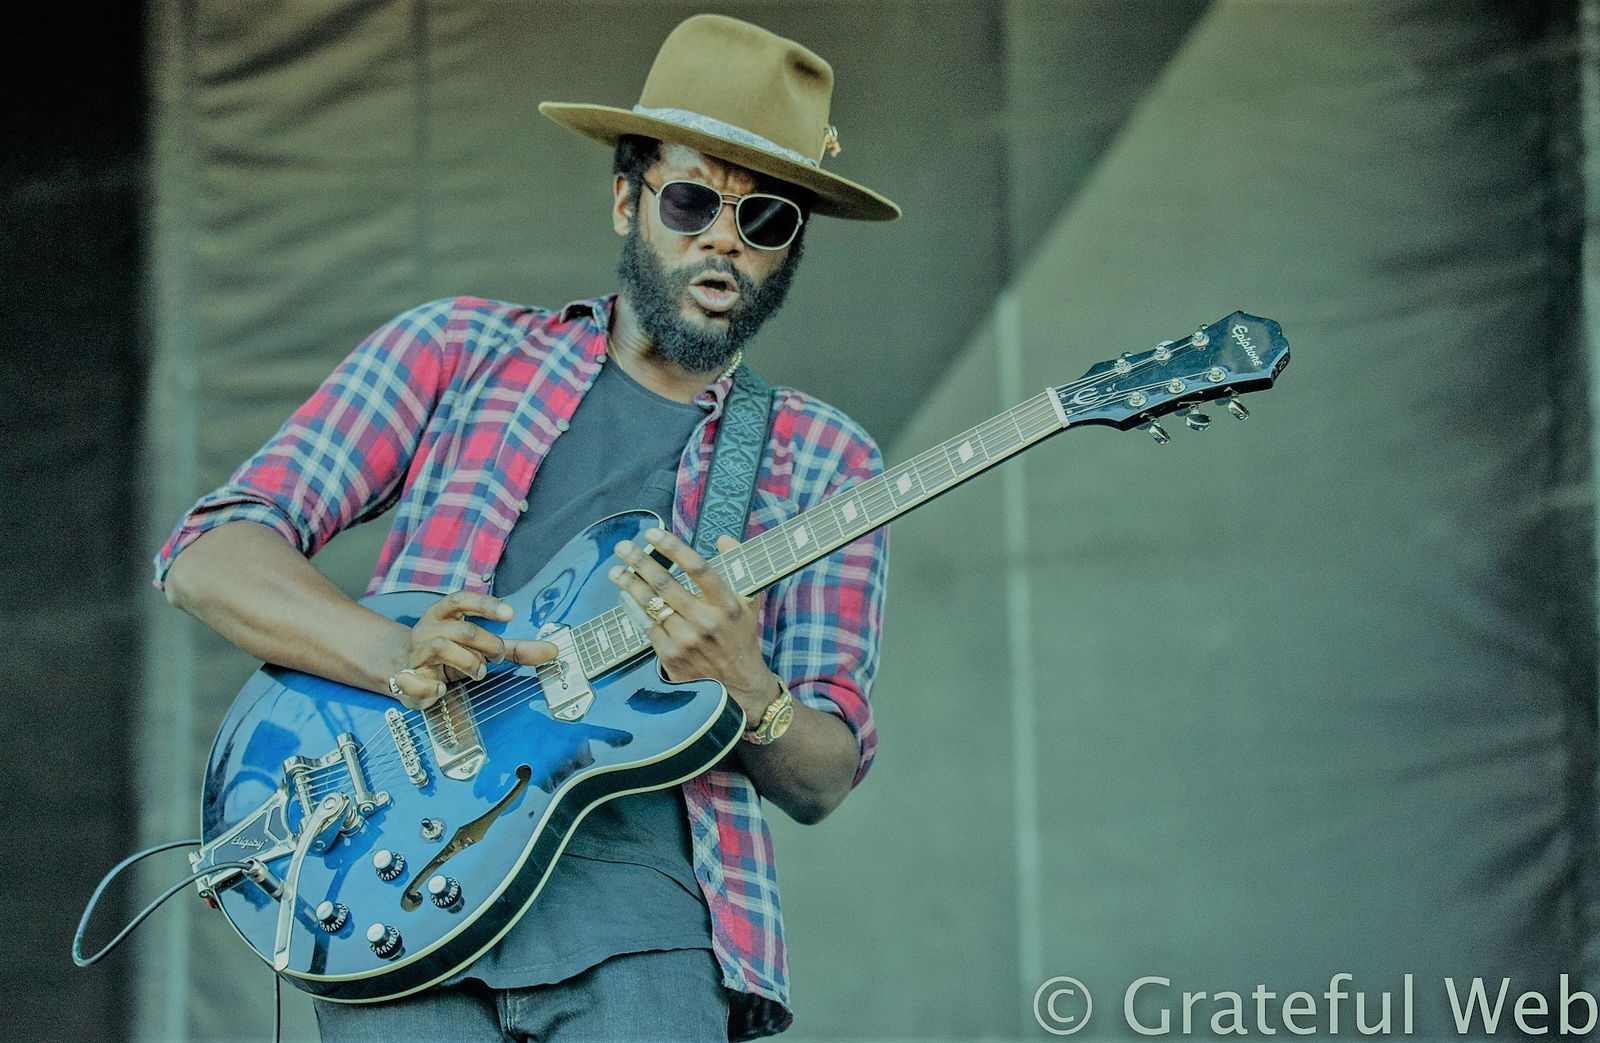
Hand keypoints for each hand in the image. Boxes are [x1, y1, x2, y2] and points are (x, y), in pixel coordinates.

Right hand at [386, 591, 555, 709]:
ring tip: (477, 672)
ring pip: (441, 647)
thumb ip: (514, 648)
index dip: (486, 604)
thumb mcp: (481, 647)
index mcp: (443, 614)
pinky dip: (431, 687)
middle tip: (496, 658)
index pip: (461, 599)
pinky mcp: (404, 678)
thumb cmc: (448, 654)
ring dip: (468, 662)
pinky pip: (414, 681)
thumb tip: (553, 649)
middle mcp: (427, 628)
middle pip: (463, 629)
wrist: (399, 668)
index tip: (511, 614)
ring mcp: (414, 652)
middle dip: (488, 644)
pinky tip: (441, 689)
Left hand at [609, 528, 776, 719]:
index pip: (697, 567)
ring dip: (629, 584)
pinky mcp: (671, 655)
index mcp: (727, 603)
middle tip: (623, 547)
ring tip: (615, 571)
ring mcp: (687, 639)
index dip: (672, 547)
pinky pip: (646, 625)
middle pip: (666, 583)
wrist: (738, 685)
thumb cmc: (739, 638)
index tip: (653, 534)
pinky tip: (624, 596)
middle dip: (639, 561)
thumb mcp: (747, 603)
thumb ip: (736, 568)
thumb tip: (724, 539)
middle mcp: (706, 620)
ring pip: (651, 604)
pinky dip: (632, 608)